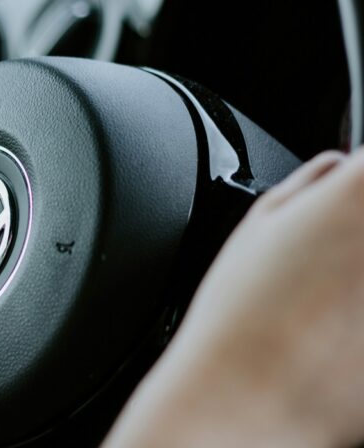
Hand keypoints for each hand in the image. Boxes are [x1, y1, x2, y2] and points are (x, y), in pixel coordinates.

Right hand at [105, 150, 363, 446]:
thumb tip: (335, 169)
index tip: (347, 200)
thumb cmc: (243, 314)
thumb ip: (312, 183)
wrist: (250, 397)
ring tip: (334, 302)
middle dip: (362, 230)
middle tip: (335, 255)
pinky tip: (341, 331)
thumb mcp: (258, 221)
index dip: (358, 181)